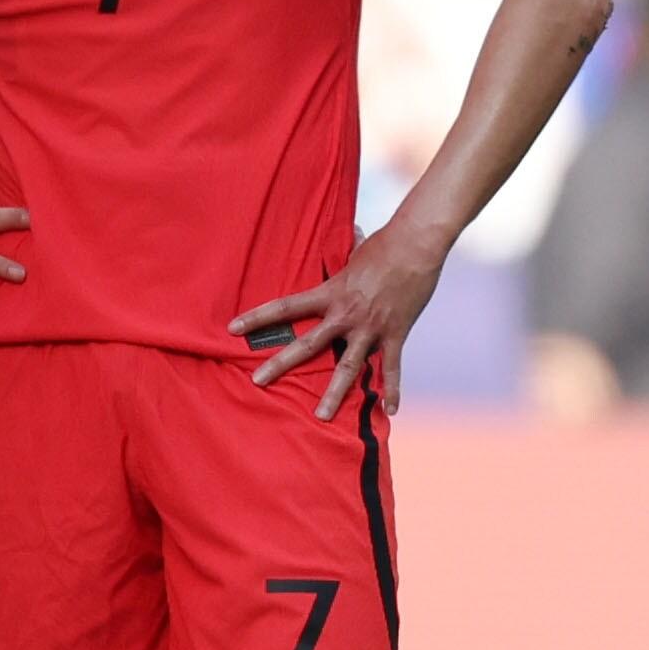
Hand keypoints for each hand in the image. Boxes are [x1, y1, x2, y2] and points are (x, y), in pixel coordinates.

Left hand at [229, 223, 445, 419]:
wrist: (415, 246)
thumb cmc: (385, 243)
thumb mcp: (356, 251)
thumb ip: (347, 252)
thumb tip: (351, 232)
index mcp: (330, 292)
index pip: (285, 306)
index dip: (258, 317)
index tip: (233, 328)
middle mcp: (345, 314)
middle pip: (307, 344)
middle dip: (280, 363)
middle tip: (257, 381)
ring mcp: (370, 328)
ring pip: (348, 367)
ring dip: (335, 394)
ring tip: (322, 416)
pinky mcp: (395, 334)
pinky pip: (392, 368)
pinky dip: (392, 390)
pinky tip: (391, 411)